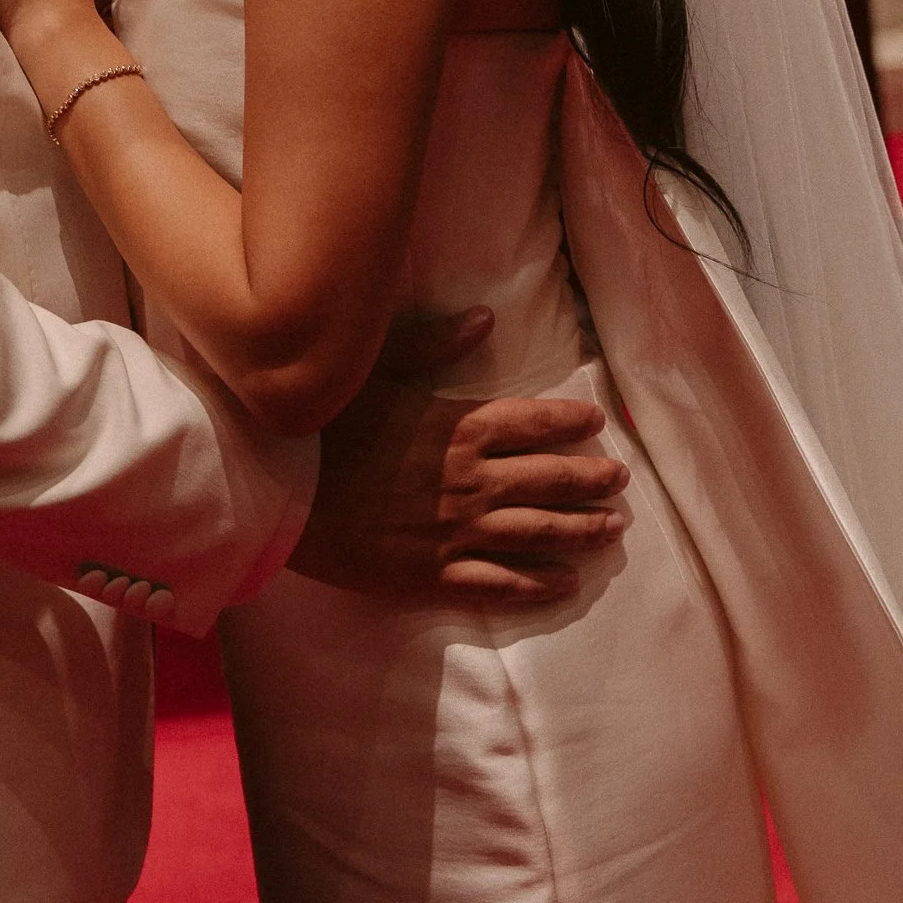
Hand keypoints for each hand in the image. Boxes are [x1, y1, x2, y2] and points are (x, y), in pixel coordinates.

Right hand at [287, 311, 630, 603]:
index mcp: (460, 427)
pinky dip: (539, 584)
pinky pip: (502, 583)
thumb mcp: (375, 370)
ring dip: (581, 531)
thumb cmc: (325, 427)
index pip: (533, 422)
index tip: (596, 422)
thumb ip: (433, 343)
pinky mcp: (436, 574)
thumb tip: (485, 317)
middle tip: (621, 480)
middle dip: (592, 479)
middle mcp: (472, 481)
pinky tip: (565, 582)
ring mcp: (458, 532)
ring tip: (612, 529)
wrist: (282, 495)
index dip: (570, 421)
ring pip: (538, 533)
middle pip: (550, 479)